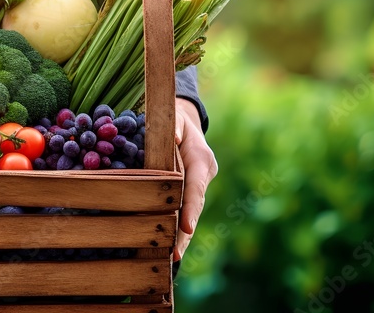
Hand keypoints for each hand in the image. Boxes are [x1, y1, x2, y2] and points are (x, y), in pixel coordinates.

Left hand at [173, 98, 217, 261]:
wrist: (183, 117)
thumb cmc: (173, 114)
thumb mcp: (172, 115)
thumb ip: (173, 126)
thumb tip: (174, 138)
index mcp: (201, 157)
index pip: (195, 185)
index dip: (191, 207)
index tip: (187, 228)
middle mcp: (204, 173)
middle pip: (195, 206)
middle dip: (186, 231)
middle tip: (174, 254)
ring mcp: (199, 183)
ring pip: (191, 211)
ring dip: (182, 235)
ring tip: (172, 258)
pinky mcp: (191, 188)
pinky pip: (185, 209)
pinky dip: (179, 227)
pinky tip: (169, 247)